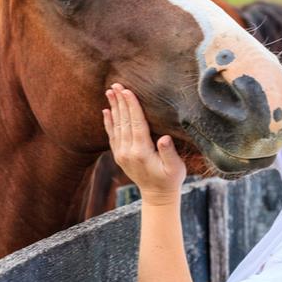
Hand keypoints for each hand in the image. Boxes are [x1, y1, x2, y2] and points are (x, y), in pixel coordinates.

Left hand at [103, 83, 185, 205]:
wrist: (157, 196)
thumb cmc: (170, 179)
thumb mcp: (175, 168)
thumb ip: (169, 153)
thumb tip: (164, 138)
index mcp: (141, 152)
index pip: (136, 123)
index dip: (131, 106)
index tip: (127, 90)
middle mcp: (127, 152)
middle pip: (123, 121)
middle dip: (120, 101)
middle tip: (115, 84)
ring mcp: (121, 154)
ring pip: (116, 126)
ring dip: (113, 107)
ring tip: (109, 91)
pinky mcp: (119, 155)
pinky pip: (112, 135)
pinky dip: (108, 122)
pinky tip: (106, 110)